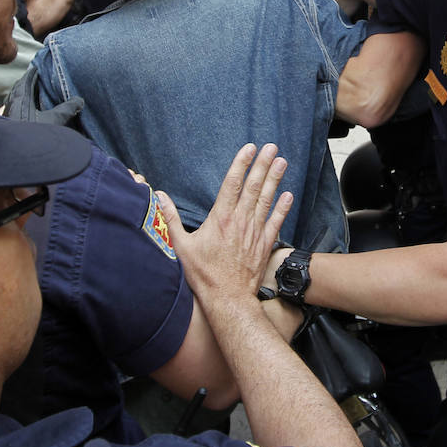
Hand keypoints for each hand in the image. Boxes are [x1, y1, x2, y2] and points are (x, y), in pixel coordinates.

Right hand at [157, 143, 292, 311]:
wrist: (228, 299)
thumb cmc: (203, 274)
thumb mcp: (181, 246)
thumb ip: (169, 219)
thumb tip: (159, 197)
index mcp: (220, 218)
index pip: (232, 184)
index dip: (241, 164)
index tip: (249, 148)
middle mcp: (240, 221)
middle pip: (253, 187)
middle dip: (262, 165)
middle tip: (272, 147)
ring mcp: (254, 232)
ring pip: (267, 200)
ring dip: (275, 179)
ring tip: (282, 162)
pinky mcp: (264, 244)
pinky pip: (276, 221)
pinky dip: (283, 207)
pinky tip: (288, 194)